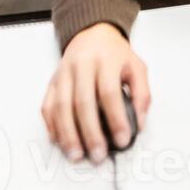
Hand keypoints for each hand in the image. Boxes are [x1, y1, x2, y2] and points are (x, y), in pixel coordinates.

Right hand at [42, 23, 150, 163]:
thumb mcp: (137, 67)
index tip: (122, 139)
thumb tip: (139, 124)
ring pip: (61, 106)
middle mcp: (81, 66)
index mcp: (105, 61)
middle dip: (90, 133)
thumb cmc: (115, 55)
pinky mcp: (52, 82)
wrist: (92, 34)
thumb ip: (142, 94)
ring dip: (68, 134)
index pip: (109, 93)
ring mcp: (63, 74)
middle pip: (82, 102)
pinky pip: (47, 106)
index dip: (116, 119)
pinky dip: (52, 125)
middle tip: (98, 154)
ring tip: (77, 154)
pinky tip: (60, 140)